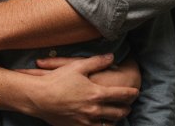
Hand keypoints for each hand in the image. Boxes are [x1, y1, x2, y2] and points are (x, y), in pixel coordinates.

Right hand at [22, 55, 138, 125]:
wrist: (38, 98)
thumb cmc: (57, 80)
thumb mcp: (77, 66)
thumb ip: (97, 61)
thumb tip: (112, 56)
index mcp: (97, 93)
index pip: (122, 95)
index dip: (131, 93)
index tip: (135, 91)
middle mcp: (94, 109)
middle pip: (119, 112)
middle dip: (126, 108)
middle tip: (128, 105)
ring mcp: (86, 121)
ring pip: (109, 124)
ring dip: (115, 119)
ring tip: (116, 115)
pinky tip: (101, 122)